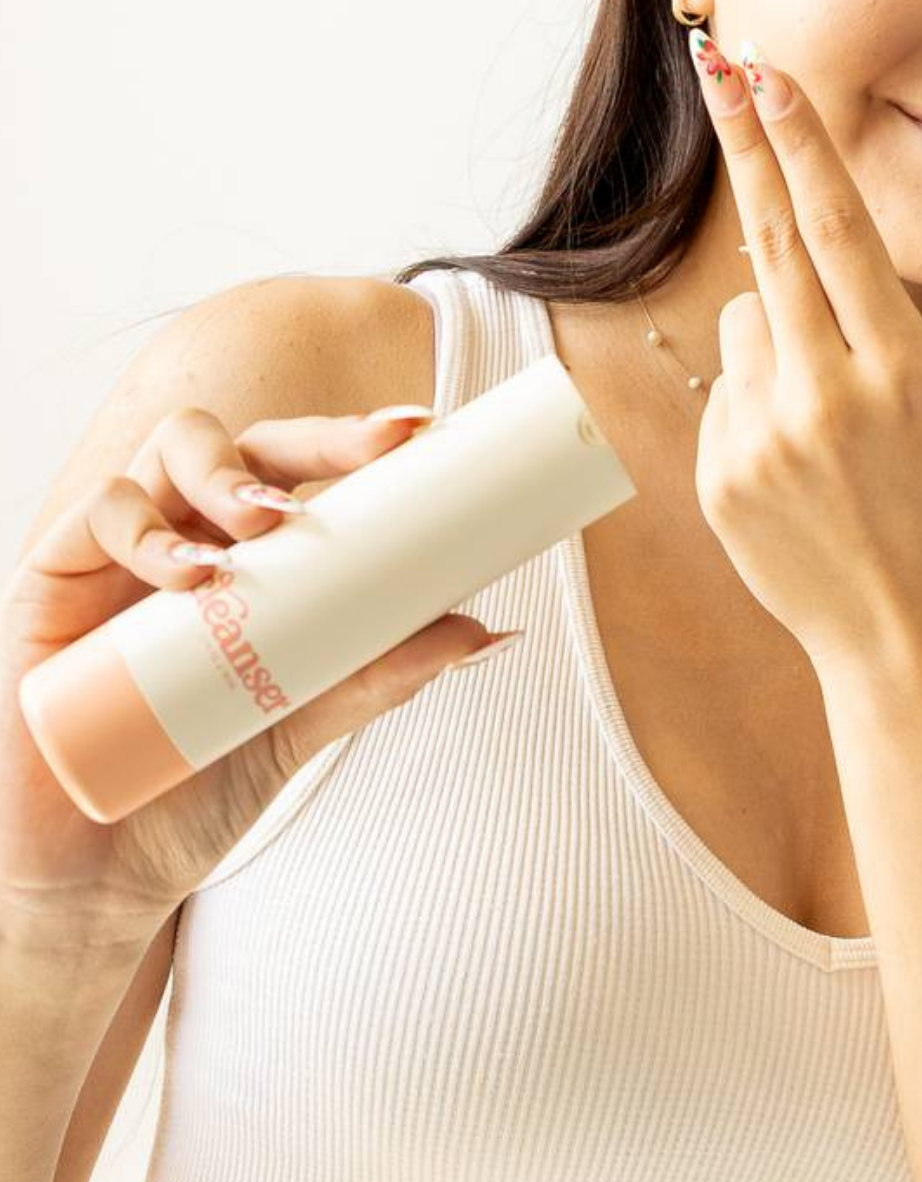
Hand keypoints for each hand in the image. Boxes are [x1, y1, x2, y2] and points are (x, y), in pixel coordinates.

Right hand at [0, 407, 503, 937]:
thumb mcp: (308, 721)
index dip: (355, 440)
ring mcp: (122, 552)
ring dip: (229, 472)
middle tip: (373, 450)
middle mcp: (189, 534)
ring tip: (271, 520)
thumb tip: (483, 628)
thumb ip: (383, 673)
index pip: (304, 469)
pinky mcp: (56, 577)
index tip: (419, 431)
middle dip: (315, 437)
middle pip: (249, 441)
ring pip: (172, 453)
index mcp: (251, 555)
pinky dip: (148, 530)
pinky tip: (192, 570)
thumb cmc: (203, 782)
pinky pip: (100, 513)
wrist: (104, 873)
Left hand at [686, 25, 921, 675]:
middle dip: (747, 148)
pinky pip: (723, 388)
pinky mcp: (717, 474)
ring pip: (742, 321)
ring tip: (818, 420)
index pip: (840, 233)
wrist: (902, 628)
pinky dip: (753, 402)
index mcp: (898, 370)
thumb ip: (871, 325)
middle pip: (770, 243)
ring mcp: (763, 439)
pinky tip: (793, 465)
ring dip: (773, 339)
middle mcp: (825, 396)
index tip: (769, 78)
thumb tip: (786, 265)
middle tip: (720, 65)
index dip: (801, 148)